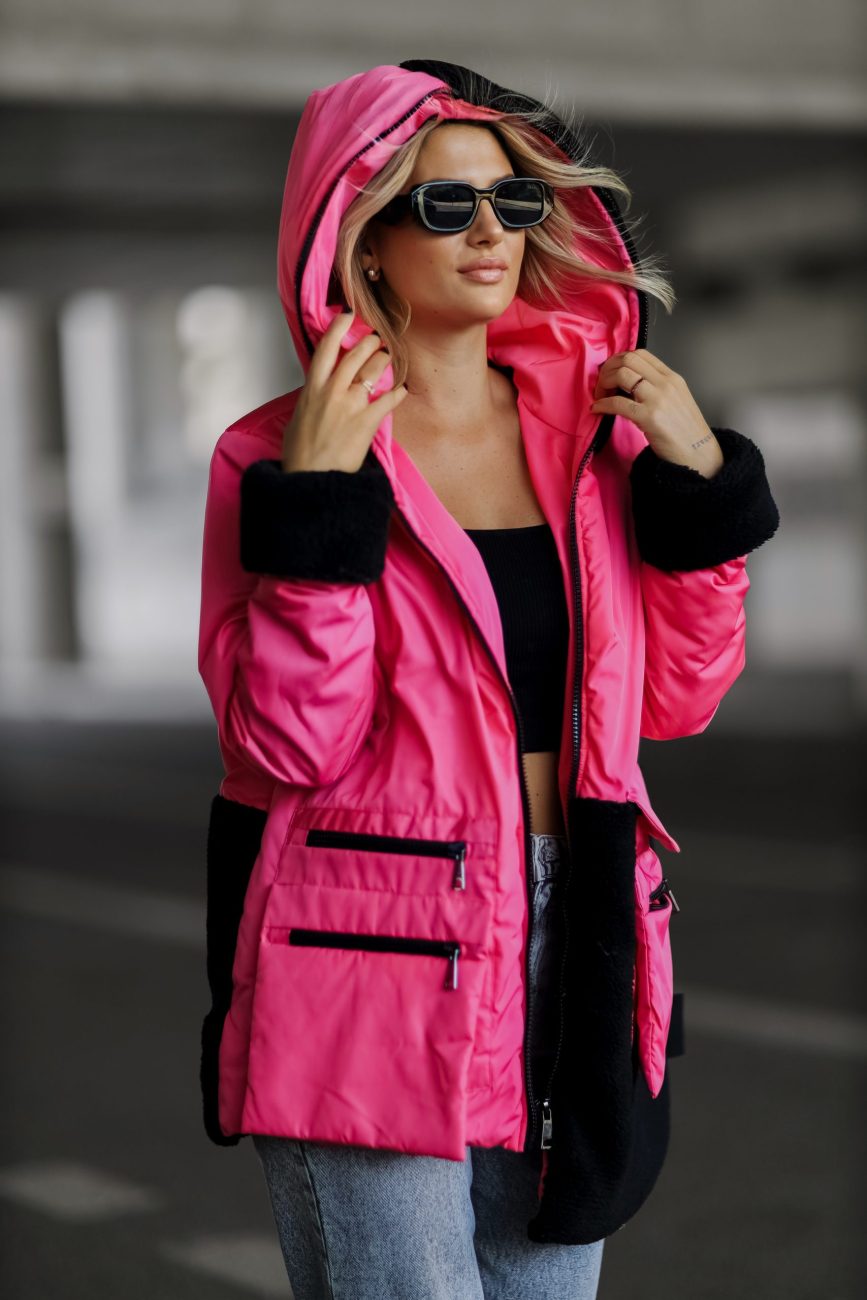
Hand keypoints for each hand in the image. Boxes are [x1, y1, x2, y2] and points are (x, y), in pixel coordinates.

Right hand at [282, 311, 407, 472]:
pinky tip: (402, 390)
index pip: (326, 348)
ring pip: (374, 370)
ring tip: (388, 358)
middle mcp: (333, 391)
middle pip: (356, 354)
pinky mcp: (368, 422)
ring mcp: (352, 405)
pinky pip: (389, 399)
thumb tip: (317, 393)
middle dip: (370, 342)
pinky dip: (398, 393)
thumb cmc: (300, 453)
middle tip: (376, 340)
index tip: (348, 316)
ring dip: (384, 361)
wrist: (311, 479)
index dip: (339, 328)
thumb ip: (311, 399)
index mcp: (312, 388)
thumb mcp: (298, 418)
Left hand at [590, 348, 723, 477]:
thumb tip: (629, 384)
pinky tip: (597, 409)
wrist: (698, 453)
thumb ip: (657, 388)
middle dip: (608, 369)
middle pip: (628, 359)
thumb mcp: (676, 399)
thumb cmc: (686, 431)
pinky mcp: (649, 417)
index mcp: (672, 378)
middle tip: (602, 385)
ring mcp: (657, 399)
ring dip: (604, 384)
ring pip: (622, 375)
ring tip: (600, 397)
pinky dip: (602, 404)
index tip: (610, 373)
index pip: (640, 354)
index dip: (619, 360)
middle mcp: (665, 383)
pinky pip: (618, 403)